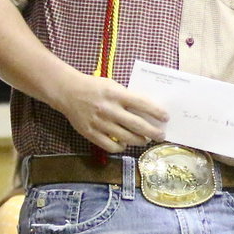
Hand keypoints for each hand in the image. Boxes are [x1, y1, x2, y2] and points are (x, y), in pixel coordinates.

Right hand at [51, 72, 167, 153]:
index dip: (156, 112)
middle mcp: (109, 109)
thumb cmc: (94, 87)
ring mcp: (100, 123)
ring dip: (139, 141)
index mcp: (116, 94)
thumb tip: (148, 111)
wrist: (68, 92)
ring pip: (126, 138)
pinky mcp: (91, 133)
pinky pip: (111, 146)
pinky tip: (125, 144)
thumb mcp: (112, 86)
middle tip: (161, 135)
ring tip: (145, 140)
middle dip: (153, 132)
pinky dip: (121, 147)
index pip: (142, 104)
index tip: (165, 118)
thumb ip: (127, 97)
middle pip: (137, 125)